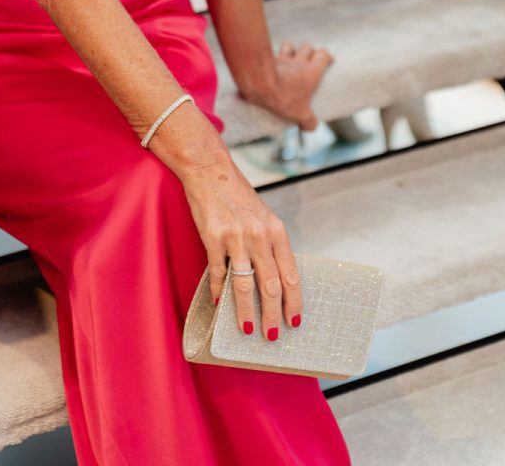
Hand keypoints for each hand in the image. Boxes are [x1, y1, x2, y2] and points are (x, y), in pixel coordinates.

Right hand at [180, 155, 301, 339]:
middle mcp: (259, 236)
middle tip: (272, 336)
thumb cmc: (238, 195)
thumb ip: (270, 245)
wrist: (210, 170)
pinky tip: (218, 303)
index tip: (295, 322)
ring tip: (247, 329)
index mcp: (276, 231)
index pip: (290, 274)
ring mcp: (235, 237)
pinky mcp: (212, 238)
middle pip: (270, 285)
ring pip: (244, 285)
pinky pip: (217, 273)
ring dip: (246, 311)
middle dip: (272, 315)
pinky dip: (218, 291)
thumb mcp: (263, 217)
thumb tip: (274, 281)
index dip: (294, 301)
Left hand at [238, 40, 333, 131]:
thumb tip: (311, 127)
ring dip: (292, 51)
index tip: (328, 62)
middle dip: (309, 52)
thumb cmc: (282, 97)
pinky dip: (274, 56)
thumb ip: (308, 121)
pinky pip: (272, 53)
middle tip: (309, 62)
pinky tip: (273, 64)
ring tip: (291, 60)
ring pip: (289, 46)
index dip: (326, 57)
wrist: (259, 86)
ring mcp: (282, 59)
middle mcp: (298, 62)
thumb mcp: (299, 113)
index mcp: (310, 72)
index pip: (323, 55)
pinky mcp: (267, 60)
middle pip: (307, 47)